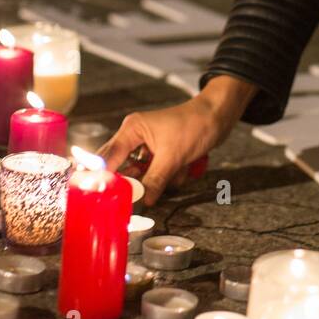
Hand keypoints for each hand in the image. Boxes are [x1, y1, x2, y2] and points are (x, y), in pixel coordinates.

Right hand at [100, 74, 257, 206]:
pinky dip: (170, 176)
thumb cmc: (194, 125)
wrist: (218, 116)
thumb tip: (142, 202)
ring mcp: (148, 147)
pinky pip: (158, 174)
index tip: (100, 196)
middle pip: (123, 168)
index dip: (103, 177)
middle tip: (133, 198)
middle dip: (135, 182)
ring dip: (159, 179)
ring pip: (143, 174)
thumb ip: (154, 180)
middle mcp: (135, 137)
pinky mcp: (161, 154)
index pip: (108, 157)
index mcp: (132, 129)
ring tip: (175, 170)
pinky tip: (185, 167)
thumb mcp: (172, 156)